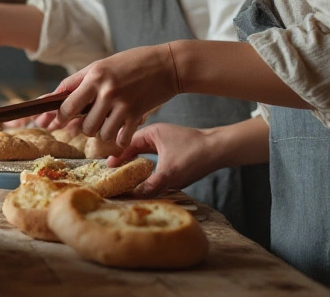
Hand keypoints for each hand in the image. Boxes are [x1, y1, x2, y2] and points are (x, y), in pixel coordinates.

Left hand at [34, 43, 178, 146]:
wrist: (167, 65)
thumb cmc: (131, 63)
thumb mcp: (102, 65)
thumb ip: (80, 82)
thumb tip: (55, 101)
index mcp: (94, 75)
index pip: (66, 102)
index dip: (56, 116)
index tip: (51, 122)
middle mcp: (106, 90)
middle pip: (82, 124)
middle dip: (82, 127)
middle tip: (88, 121)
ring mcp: (122, 104)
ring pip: (100, 133)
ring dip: (102, 133)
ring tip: (109, 122)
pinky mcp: (137, 115)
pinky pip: (120, 138)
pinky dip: (119, 139)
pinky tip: (123, 130)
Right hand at [108, 123, 224, 196]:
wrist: (220, 150)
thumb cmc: (194, 155)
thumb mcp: (170, 173)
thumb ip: (151, 185)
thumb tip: (135, 196)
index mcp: (152, 132)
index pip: (128, 143)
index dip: (117, 156)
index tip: (109, 168)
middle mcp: (158, 135)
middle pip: (134, 147)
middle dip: (125, 159)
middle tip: (115, 173)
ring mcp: (167, 141)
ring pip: (145, 152)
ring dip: (137, 163)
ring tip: (128, 176)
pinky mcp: (175, 150)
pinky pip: (155, 157)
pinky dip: (149, 165)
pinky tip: (148, 176)